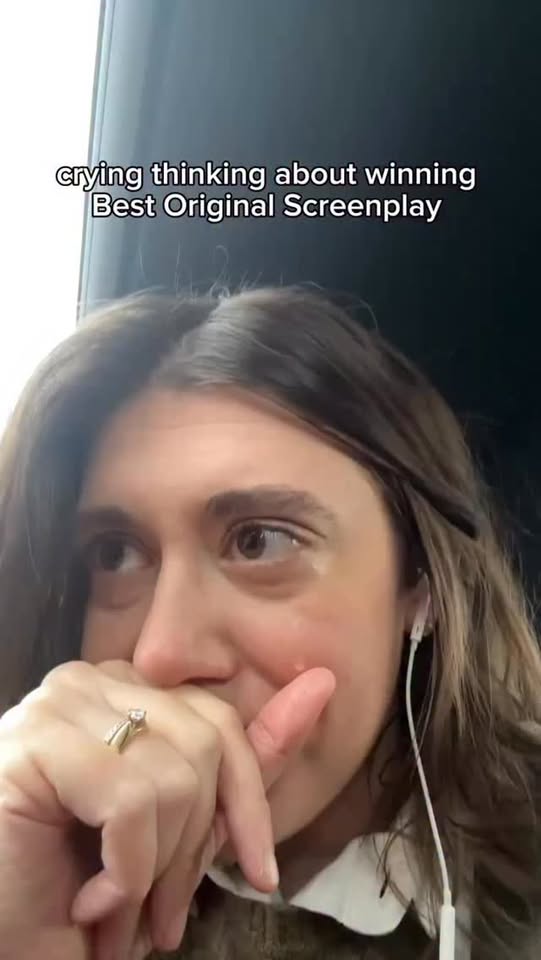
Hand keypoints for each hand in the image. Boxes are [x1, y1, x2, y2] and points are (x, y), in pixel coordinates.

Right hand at [0, 659, 334, 958]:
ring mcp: (61, 703)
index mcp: (126, 690)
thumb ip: (247, 761)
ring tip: (117, 913)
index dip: (247, 804)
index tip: (260, 874)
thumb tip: (322, 684)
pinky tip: (87, 902)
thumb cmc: (85, 886)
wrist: (9, 941)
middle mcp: (92, 680)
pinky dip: (125, 873)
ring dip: (156, 874)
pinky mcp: (36, 740)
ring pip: (174, 775)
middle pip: (206, 744)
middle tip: (164, 919)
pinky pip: (132, 799)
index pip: (221, 720)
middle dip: (197, 850)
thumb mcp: (183, 828)